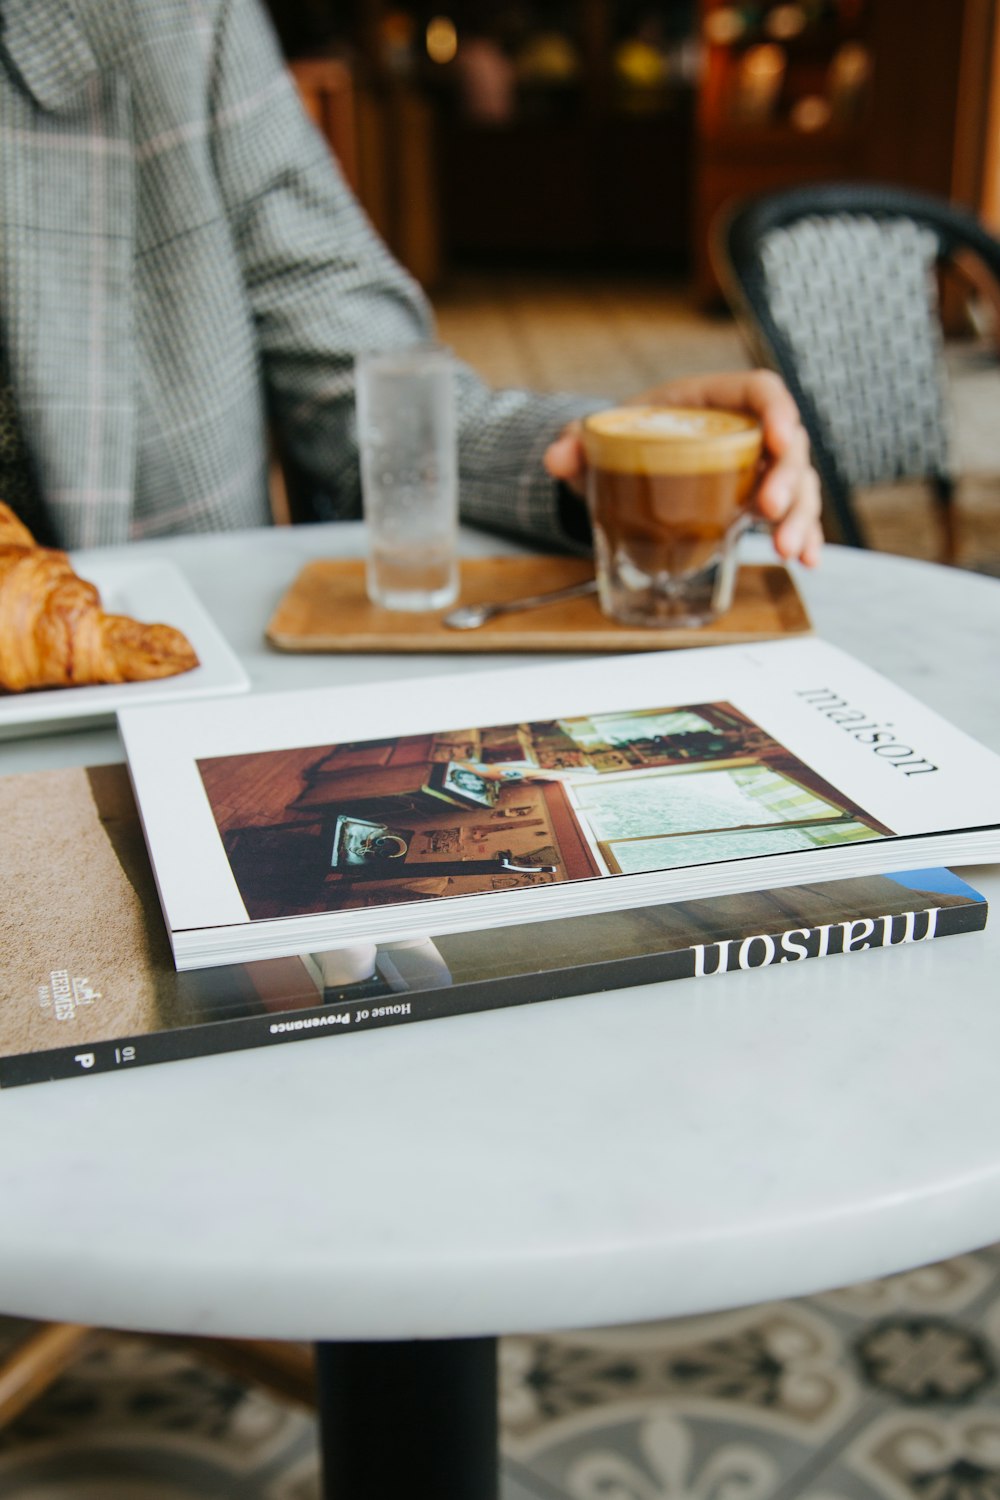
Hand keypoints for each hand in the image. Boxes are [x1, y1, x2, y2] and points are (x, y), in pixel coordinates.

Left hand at [544, 370, 823, 566]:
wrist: (620, 468)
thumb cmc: (619, 441)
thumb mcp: (593, 439)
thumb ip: (574, 444)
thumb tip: (557, 457)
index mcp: (709, 400)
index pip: (758, 391)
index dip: (777, 410)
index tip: (779, 438)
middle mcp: (742, 431)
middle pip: (787, 444)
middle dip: (789, 478)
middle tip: (769, 511)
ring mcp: (755, 469)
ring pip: (798, 484)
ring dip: (800, 517)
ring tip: (788, 551)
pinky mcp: (756, 502)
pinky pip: (791, 515)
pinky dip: (803, 536)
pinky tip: (806, 561)